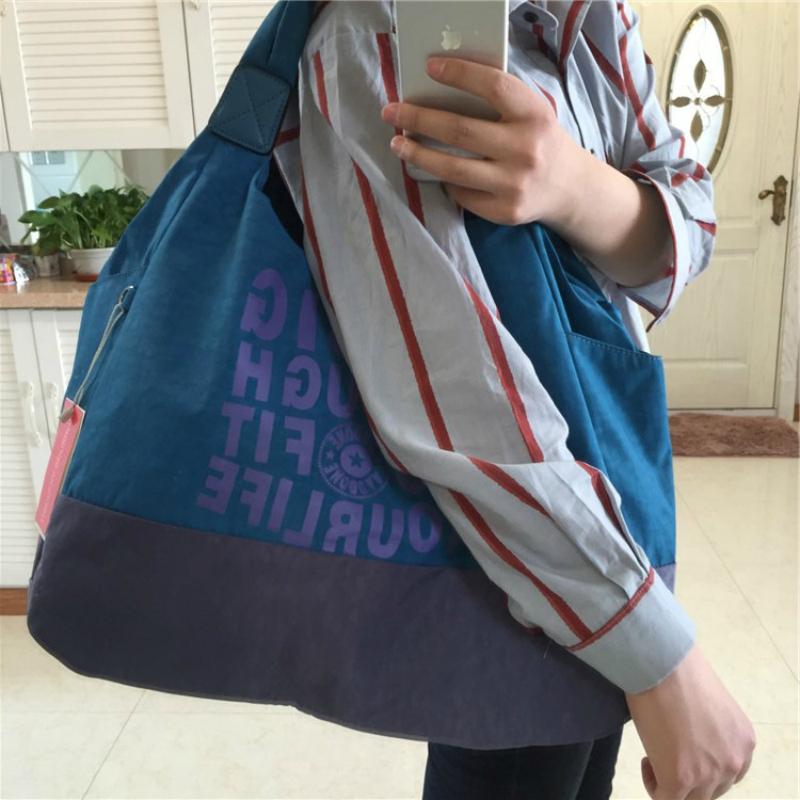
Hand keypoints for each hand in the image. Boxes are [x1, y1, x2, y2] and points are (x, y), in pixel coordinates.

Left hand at [380, 56, 580, 226]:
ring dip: (418, 154)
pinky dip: (444, 180)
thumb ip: (499, 103)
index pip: (493, 87)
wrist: (568, 188)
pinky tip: (434, 170)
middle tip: (392, 112)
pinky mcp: (504, 210)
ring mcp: (514, 184)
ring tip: (398, 144)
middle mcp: (525, 150)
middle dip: (419, 118)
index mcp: (534, 115)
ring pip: (453, 169)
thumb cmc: (539, 142)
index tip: (430, 68)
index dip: (460, 75)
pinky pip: (461, 193)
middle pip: (460, 131)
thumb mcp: (532, 113)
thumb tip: (442, 91)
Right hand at [625, 643, 755, 799]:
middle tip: (665, 751)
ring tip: (653, 756)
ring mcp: (709, 773)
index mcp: (744, 741)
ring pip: (691, 798)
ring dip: (670, 782)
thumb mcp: (709, 703)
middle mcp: (734, 762)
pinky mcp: (680, 778)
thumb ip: (709, 728)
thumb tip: (691, 735)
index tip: (683, 750)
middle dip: (687, 775)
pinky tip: (646, 760)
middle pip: (711, 789)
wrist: (660, 662)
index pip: (730, 773)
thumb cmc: (677, 669)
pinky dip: (653, 784)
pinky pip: (666, 799)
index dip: (704, 766)